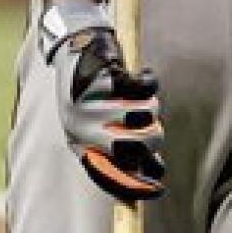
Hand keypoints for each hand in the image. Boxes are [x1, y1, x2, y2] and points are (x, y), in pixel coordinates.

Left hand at [41, 0, 164, 203]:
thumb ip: (117, 150)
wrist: (72, 43)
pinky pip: (144, 89)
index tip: (158, 189)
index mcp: (77, 142)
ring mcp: (94, 103)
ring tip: (141, 97)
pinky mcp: (106, 77)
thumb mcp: (91, 124)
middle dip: (153, 139)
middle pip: (136, 148)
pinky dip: (149, 81)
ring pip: (145, 117)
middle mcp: (83, 127)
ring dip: (150, 107)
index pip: (109, 176)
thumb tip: (151, 177)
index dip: (137, 187)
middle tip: (152, 127)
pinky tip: (144, 76)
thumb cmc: (86, 91)